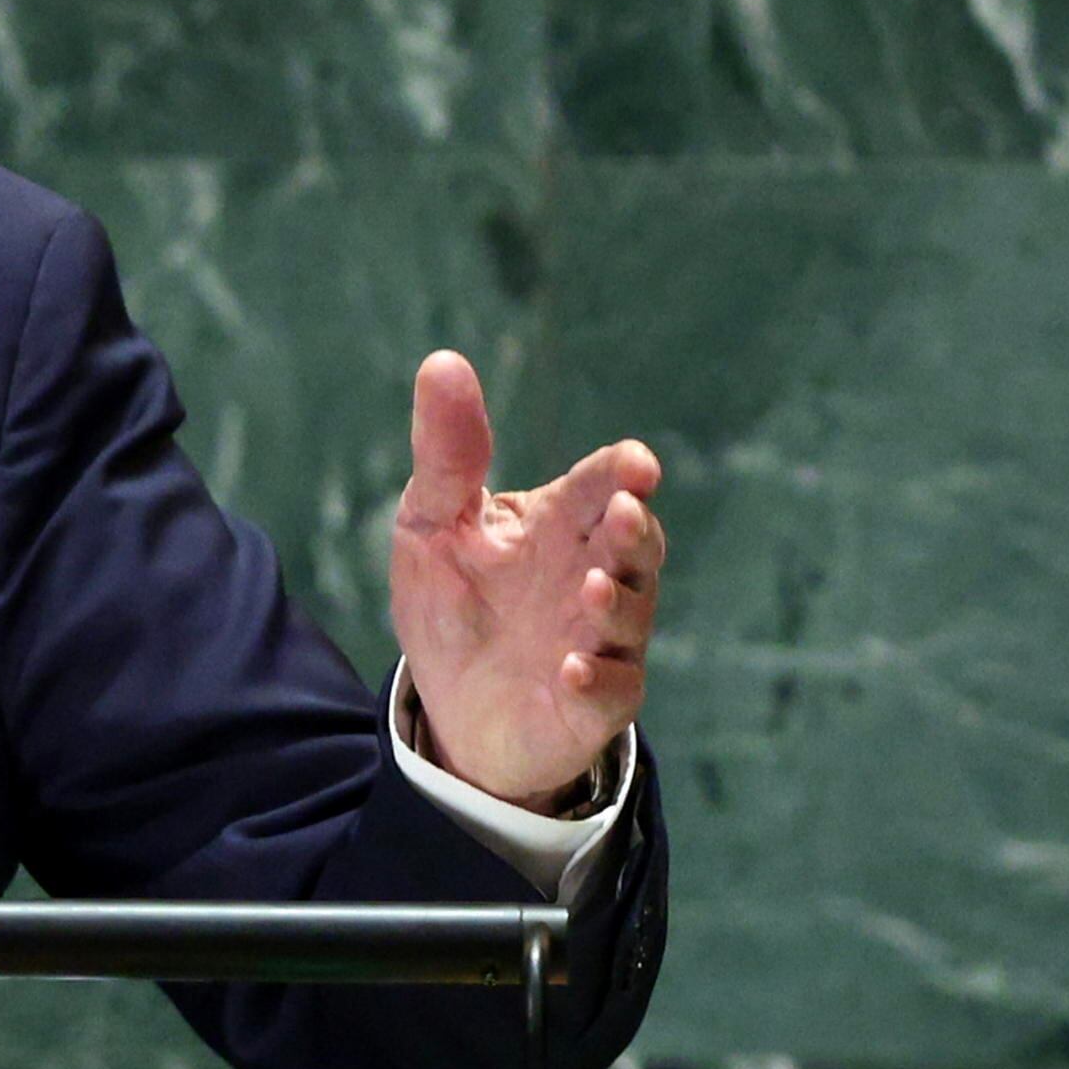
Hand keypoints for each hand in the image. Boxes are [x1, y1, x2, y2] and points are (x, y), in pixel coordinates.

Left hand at [387, 351, 659, 811]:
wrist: (453, 707)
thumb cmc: (453, 604)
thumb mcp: (432, 523)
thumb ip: (445, 453)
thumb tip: (443, 361)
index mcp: (561, 524)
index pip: (601, 487)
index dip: (621, 473)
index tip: (634, 465)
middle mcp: (593, 576)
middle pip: (635, 544)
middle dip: (632, 529)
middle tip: (622, 510)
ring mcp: (601, 640)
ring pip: (631, 614)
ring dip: (616, 602)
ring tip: (591, 588)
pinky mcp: (594, 702)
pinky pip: (613, 690)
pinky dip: (598, 680)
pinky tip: (572, 669)